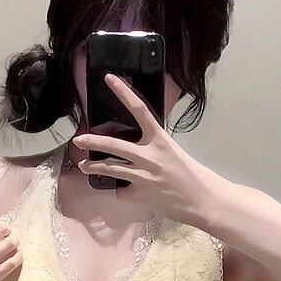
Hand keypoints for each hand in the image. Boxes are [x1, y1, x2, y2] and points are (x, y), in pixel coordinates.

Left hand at [71, 73, 231, 225]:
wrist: (202, 201)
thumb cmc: (191, 176)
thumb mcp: (173, 154)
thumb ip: (153, 148)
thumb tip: (132, 150)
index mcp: (160, 140)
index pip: (140, 110)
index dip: (123, 92)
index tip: (109, 79)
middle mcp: (150, 156)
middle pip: (114, 145)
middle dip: (93, 142)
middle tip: (78, 140)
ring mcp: (142, 176)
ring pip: (110, 169)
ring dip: (94, 167)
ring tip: (84, 166)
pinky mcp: (139, 195)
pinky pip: (122, 191)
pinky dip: (124, 191)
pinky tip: (133, 192)